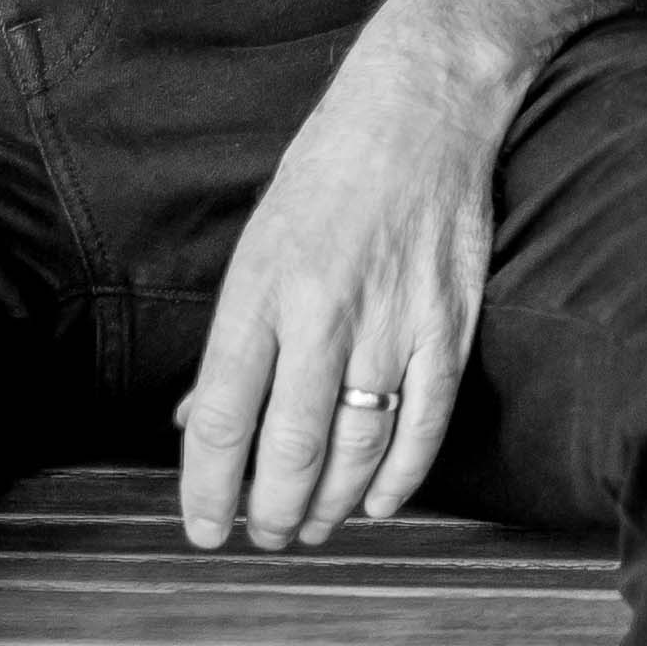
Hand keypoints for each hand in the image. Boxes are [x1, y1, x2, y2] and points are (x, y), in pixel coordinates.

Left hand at [175, 25, 511, 551]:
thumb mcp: (255, 246)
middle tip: (264, 536)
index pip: (220, 419)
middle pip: (290, 450)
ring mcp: (393, 321)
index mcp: (260, 293)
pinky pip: (425, 422)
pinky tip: (377, 502)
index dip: (207, 490)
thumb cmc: (327, 175)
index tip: (204, 529)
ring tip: (311, 526)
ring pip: (356, 448)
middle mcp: (323, 314)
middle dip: (270, 512)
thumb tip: (196, 420)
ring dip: (329, 504)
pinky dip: (400, 476)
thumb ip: (231, 340)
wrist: (422, 109)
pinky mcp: (450, 322)